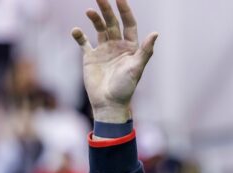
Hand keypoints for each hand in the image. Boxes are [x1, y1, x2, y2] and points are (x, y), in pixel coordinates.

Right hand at [71, 0, 157, 122]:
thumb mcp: (137, 68)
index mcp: (130, 47)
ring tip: (89, 11)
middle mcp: (117, 46)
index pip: (128, 24)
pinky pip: (84, 43)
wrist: (109, 103)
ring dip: (95, 19)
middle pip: (112, 22)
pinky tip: (76, 30)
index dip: (125, 10)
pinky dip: (79, 36)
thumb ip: (145, 50)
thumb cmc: (126, 87)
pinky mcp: (90, 57)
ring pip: (99, 29)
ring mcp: (103, 50)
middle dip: (107, 9)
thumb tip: (155, 33)